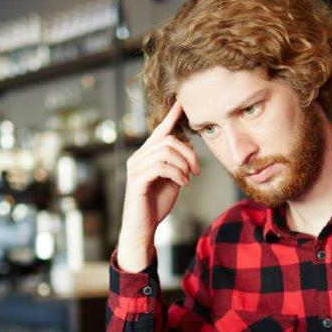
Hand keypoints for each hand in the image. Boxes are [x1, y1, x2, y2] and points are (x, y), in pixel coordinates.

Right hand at [116, 101, 199, 271]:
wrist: (143, 228)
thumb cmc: (156, 204)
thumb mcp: (172, 179)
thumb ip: (177, 162)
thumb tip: (188, 148)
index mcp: (145, 155)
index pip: (160, 131)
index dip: (171, 117)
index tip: (182, 103)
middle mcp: (137, 158)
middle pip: (169, 140)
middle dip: (189, 154)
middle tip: (196, 171)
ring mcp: (135, 168)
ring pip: (166, 152)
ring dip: (184, 166)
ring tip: (187, 179)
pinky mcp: (136, 180)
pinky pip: (161, 166)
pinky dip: (177, 174)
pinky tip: (182, 184)